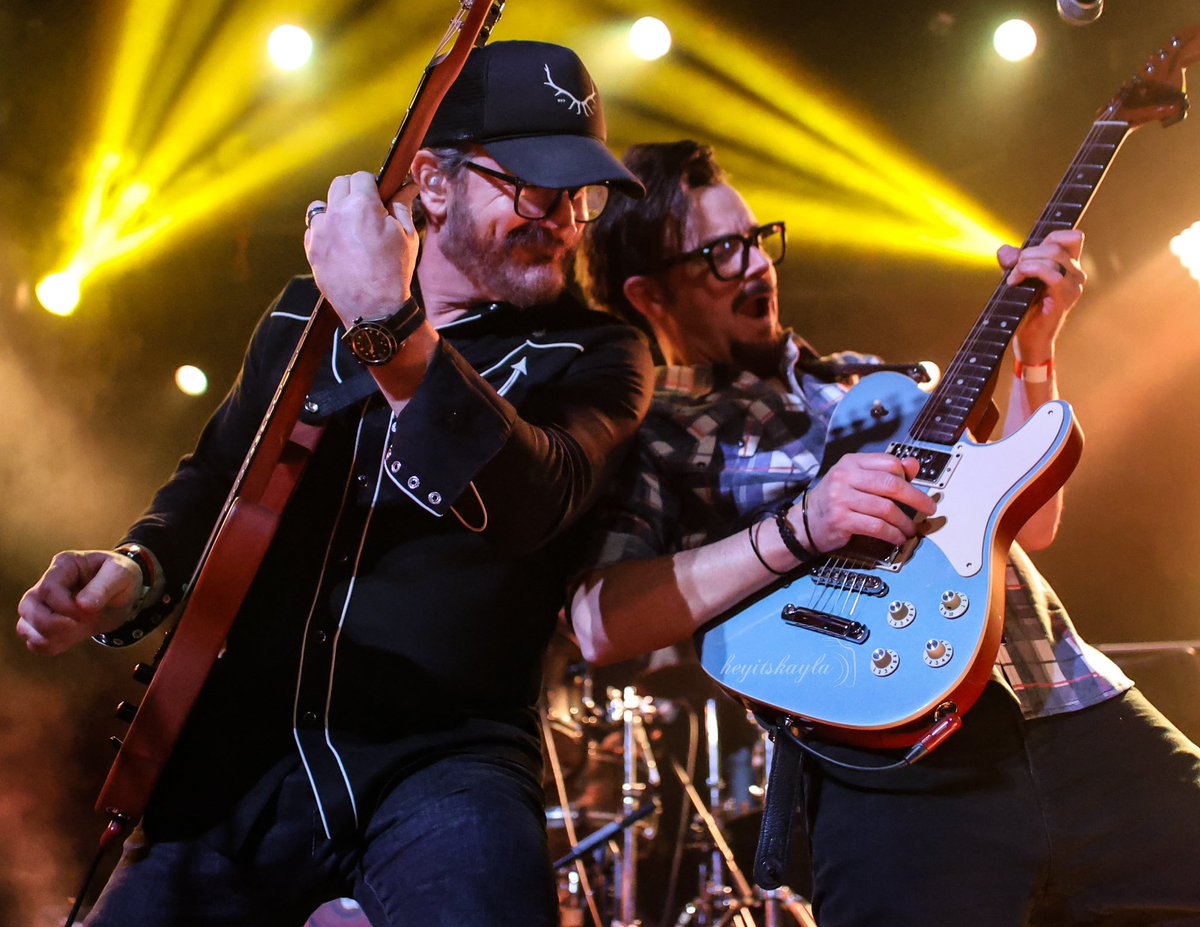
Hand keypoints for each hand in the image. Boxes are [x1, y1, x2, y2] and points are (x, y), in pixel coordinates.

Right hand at [16, 551, 143, 655]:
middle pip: (27, 607)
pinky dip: (48, 646)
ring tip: (78, 632)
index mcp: (65, 565)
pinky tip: (70, 640)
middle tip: (81, 625)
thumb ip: (103, 587)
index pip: (48, 589)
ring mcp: (44, 604)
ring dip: (50, 637)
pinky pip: (34, 640)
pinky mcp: (47, 623)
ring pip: (25, 626)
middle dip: (53, 624)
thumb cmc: (121, 576)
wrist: (124, 592)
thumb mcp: (121, 574)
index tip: (90, 614)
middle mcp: (47, 582)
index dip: (66, 607)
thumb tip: (82, 605)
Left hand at [303, 171, 419, 325]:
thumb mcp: (406, 236)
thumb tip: (408, 187)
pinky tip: (338, 243)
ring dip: (333, 209)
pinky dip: (323, 230)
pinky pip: (312, 228)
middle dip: (353, 191)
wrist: (374, 309)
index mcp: (363, 205)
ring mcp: (320, 232)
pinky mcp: (311, 249)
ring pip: (321, 205)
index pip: (362, 176)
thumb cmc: (393, 272)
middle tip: (366, 210)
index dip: (372, 185)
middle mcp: (337, 213)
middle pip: (339, 184)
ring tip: (348, 225)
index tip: (378, 196)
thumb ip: (402, 206)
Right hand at [804, 454, 934, 551]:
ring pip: (886, 508)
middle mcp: (845, 477)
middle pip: (891, 484)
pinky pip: (876, 527)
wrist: (805, 522)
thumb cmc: (835, 500)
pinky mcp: (841, 520)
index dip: (907, 476)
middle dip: (916, 498)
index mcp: (851, 462)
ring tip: (910, 529)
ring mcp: (841, 498)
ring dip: (904, 522)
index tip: (916, 490)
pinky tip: (897, 538)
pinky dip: (892, 534)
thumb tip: (914, 465)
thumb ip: (884, 472)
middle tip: (929, 508)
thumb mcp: (857, 480)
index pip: (889, 463)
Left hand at [997, 229, 1085, 361]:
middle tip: (1014, 269)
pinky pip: (1052, 275)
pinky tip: (1015, 282)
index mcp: (1069, 265)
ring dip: (1026, 262)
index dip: (1048, 237)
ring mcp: (1073, 285)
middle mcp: (1076, 273)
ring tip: (1014, 278)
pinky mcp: (1065, 298)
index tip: (1027, 254)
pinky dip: (1030, 271)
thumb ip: (1012, 261)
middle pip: (1056, 244)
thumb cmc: (1025, 308)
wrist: (1029, 339)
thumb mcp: (1017, 278)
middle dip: (1029, 252)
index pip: (1071, 236)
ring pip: (1054, 255)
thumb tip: (1005, 250)